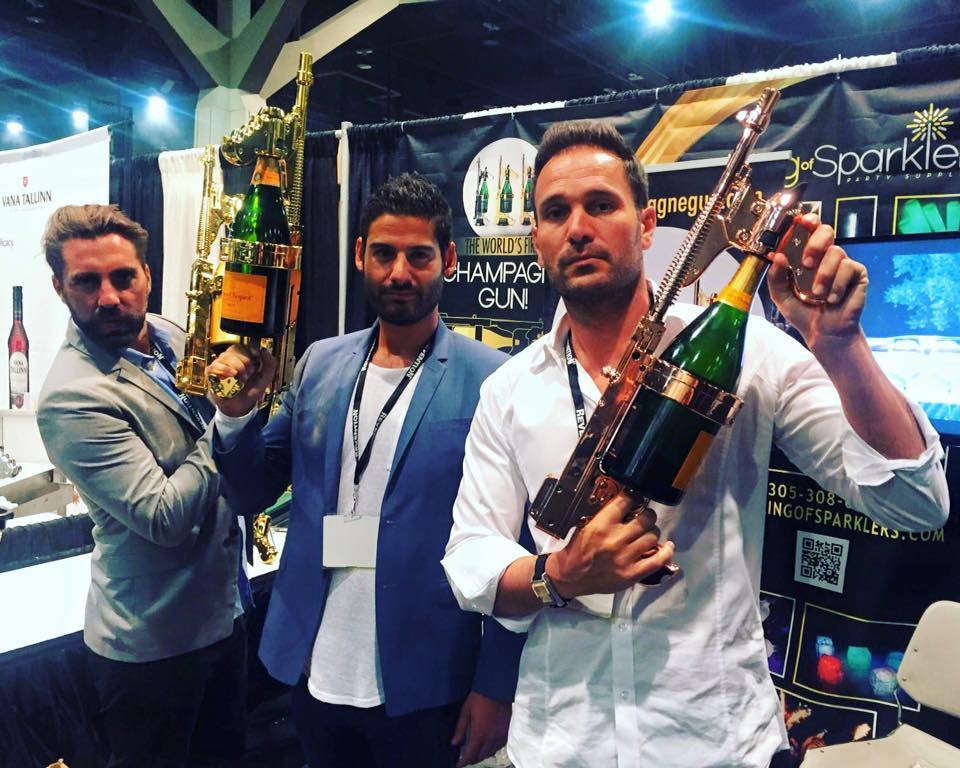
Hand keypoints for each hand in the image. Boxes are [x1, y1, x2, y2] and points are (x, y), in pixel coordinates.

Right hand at [205, 344, 277, 416]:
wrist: (240, 407)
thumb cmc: (250, 392)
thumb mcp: (265, 379)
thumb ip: (270, 364)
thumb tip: (264, 350)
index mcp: (244, 357)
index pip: (246, 344)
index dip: (252, 348)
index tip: (256, 356)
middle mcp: (232, 358)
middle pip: (236, 348)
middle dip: (245, 361)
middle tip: (249, 374)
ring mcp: (221, 364)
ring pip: (226, 355)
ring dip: (237, 367)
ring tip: (242, 379)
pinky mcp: (212, 372)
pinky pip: (215, 364)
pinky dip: (225, 369)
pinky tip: (232, 375)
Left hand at [451, 691, 510, 767]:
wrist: (498, 688)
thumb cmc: (479, 699)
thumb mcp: (465, 711)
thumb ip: (460, 729)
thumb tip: (454, 743)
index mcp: (479, 734)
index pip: (470, 754)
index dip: (463, 762)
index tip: (458, 765)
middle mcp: (491, 739)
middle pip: (481, 756)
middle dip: (472, 759)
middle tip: (466, 759)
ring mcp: (501, 736)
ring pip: (491, 753)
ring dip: (482, 755)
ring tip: (476, 754)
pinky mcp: (507, 732)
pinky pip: (499, 746)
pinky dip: (492, 749)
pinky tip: (488, 746)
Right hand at [547, 493, 673, 597]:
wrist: (569, 577)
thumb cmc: (577, 551)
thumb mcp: (586, 525)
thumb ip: (606, 516)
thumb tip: (628, 505)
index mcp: (602, 524)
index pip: (627, 500)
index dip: (635, 497)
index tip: (637, 498)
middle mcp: (615, 539)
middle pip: (646, 518)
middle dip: (647, 515)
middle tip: (644, 517)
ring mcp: (625, 557)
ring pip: (653, 536)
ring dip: (652, 533)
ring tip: (647, 533)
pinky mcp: (632, 574)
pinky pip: (658, 560)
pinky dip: (666, 552)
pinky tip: (667, 546)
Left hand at [767, 214, 868, 354]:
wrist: (823, 332)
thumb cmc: (803, 312)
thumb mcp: (781, 296)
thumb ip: (776, 277)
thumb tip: (777, 256)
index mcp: (806, 256)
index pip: (808, 231)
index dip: (806, 221)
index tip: (801, 221)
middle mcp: (825, 256)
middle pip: (826, 230)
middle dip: (815, 243)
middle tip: (806, 263)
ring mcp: (842, 263)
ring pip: (836, 252)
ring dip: (824, 275)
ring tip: (817, 294)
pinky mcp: (857, 274)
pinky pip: (848, 268)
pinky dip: (837, 285)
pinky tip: (833, 299)